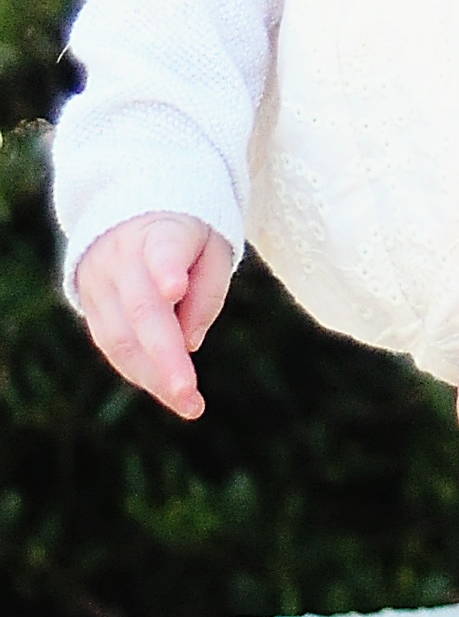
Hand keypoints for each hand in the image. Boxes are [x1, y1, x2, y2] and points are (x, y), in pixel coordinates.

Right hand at [76, 213, 232, 418]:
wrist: (133, 213)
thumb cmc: (188, 236)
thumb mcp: (214, 246)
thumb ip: (208, 291)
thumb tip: (189, 344)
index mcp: (159, 230)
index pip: (162, 249)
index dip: (167, 269)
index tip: (174, 288)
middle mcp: (120, 255)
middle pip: (140, 309)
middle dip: (165, 357)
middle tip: (189, 395)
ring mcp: (97, 281)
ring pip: (120, 337)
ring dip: (153, 376)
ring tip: (188, 404)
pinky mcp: (86, 303)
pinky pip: (110, 345)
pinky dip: (139, 370)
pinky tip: (165, 388)